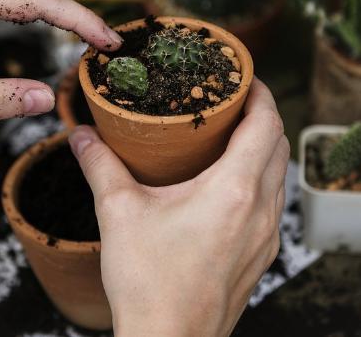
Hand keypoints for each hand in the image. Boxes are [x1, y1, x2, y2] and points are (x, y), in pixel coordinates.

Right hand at [69, 80, 288, 336]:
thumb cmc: (149, 284)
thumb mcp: (118, 214)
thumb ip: (100, 166)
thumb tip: (81, 135)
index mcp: (234, 190)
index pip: (267, 123)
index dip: (260, 92)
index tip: (242, 76)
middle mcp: (261, 211)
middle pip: (279, 145)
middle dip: (261, 116)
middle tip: (230, 102)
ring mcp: (266, 238)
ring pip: (279, 176)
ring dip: (262, 149)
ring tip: (228, 138)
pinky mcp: (261, 258)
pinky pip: (272, 205)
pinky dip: (259, 181)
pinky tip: (227, 186)